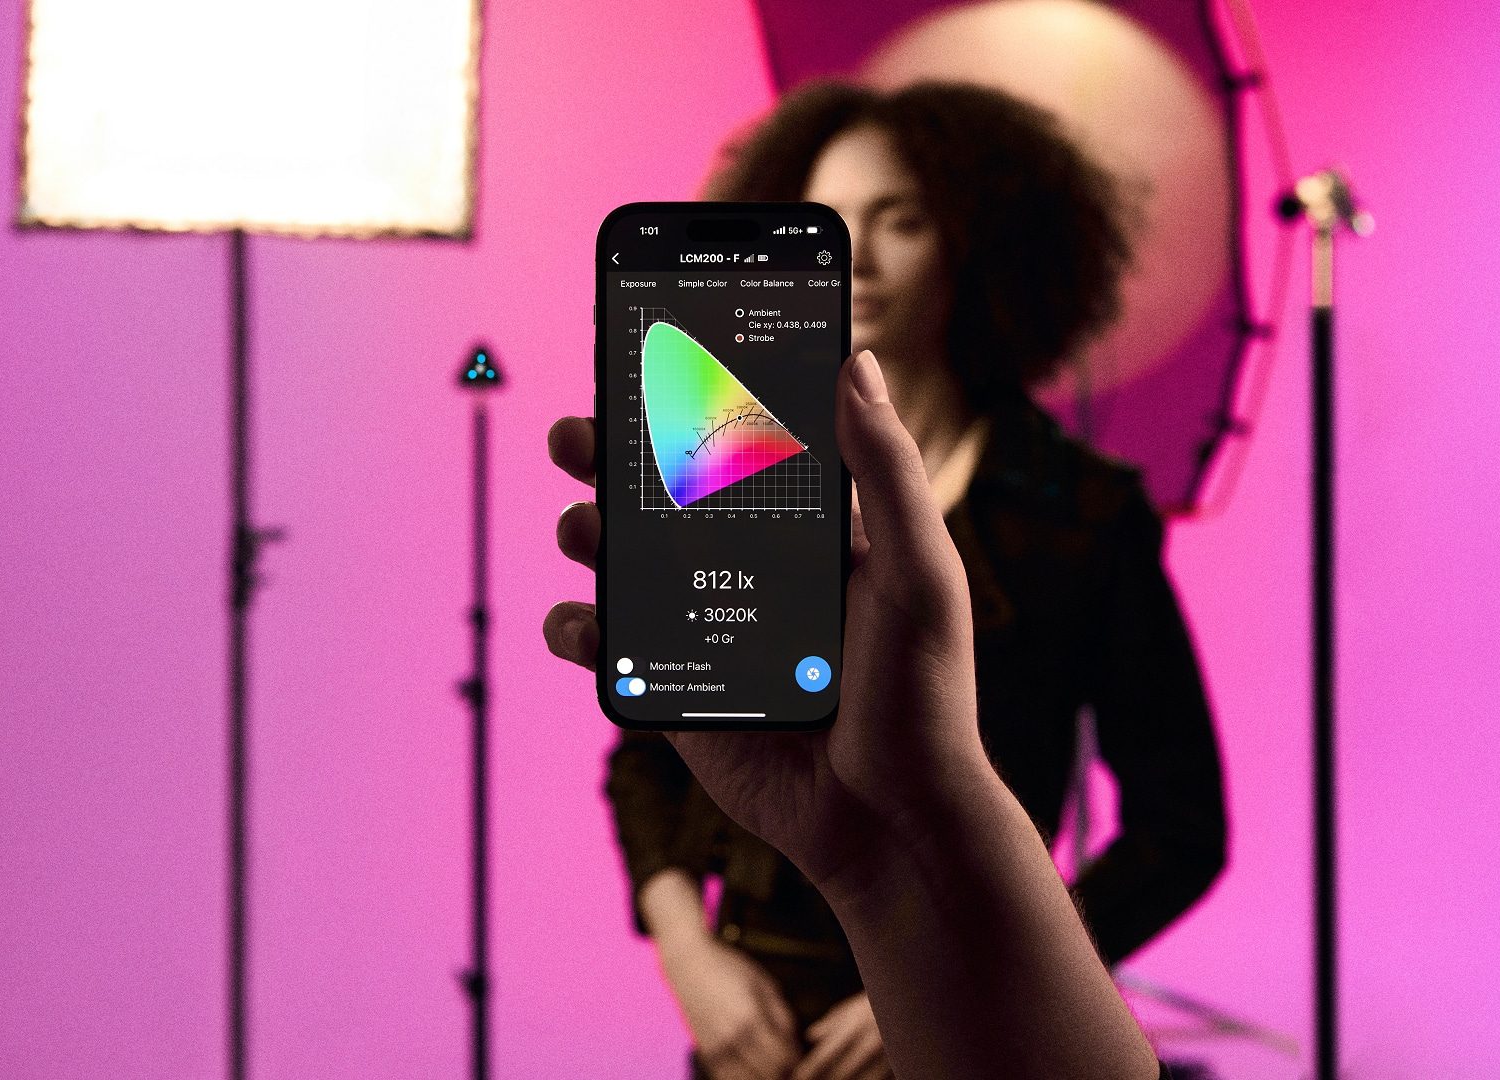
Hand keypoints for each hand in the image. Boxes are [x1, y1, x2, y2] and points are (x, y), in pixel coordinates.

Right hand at [545, 349, 990, 899]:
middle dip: (611, 461)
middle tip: (575, 438)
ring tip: (579, 527)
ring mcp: (710, 628)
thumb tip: (858, 362)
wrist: (888, 821)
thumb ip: (887, 473)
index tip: (648, 363)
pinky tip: (580, 622)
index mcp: (809, 534)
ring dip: (588, 534)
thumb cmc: (923, 695)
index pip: (739, 450)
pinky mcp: (679, 689)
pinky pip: (613, 647)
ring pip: (627, 563)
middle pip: (664, 498)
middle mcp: (753, 572)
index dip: (690, 406)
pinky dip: (579, 628)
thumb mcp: (918, 573)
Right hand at [658, 932, 800, 1079]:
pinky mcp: (704, 1053)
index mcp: (751, 1019)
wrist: (688, 963)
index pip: (784, 1060)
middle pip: (769, 1076)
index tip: (802, 1056)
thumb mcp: (765, 985)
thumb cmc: (728, 968)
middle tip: (789, 1062)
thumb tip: (796, 1045)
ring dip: (764, 1077)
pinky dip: (744, 1077)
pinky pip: (727, 1079)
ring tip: (771, 1065)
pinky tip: (751, 1066)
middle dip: (785, 1073)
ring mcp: (715, 1049)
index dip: (799, 1062)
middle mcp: (732, 1039)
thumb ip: (784, 1017)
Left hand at [793, 993, 890, 1079]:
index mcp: (855, 1026)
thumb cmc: (880, 1000)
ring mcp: (886, 1057)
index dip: (808, 1070)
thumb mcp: (854, 1006)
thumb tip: (811, 1036)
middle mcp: (869, 1043)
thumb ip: (833, 1023)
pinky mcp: (899, 1064)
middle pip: (840, 1074)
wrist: (915, 999)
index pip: (824, 1055)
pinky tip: (858, 1079)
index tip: (796, 1078)